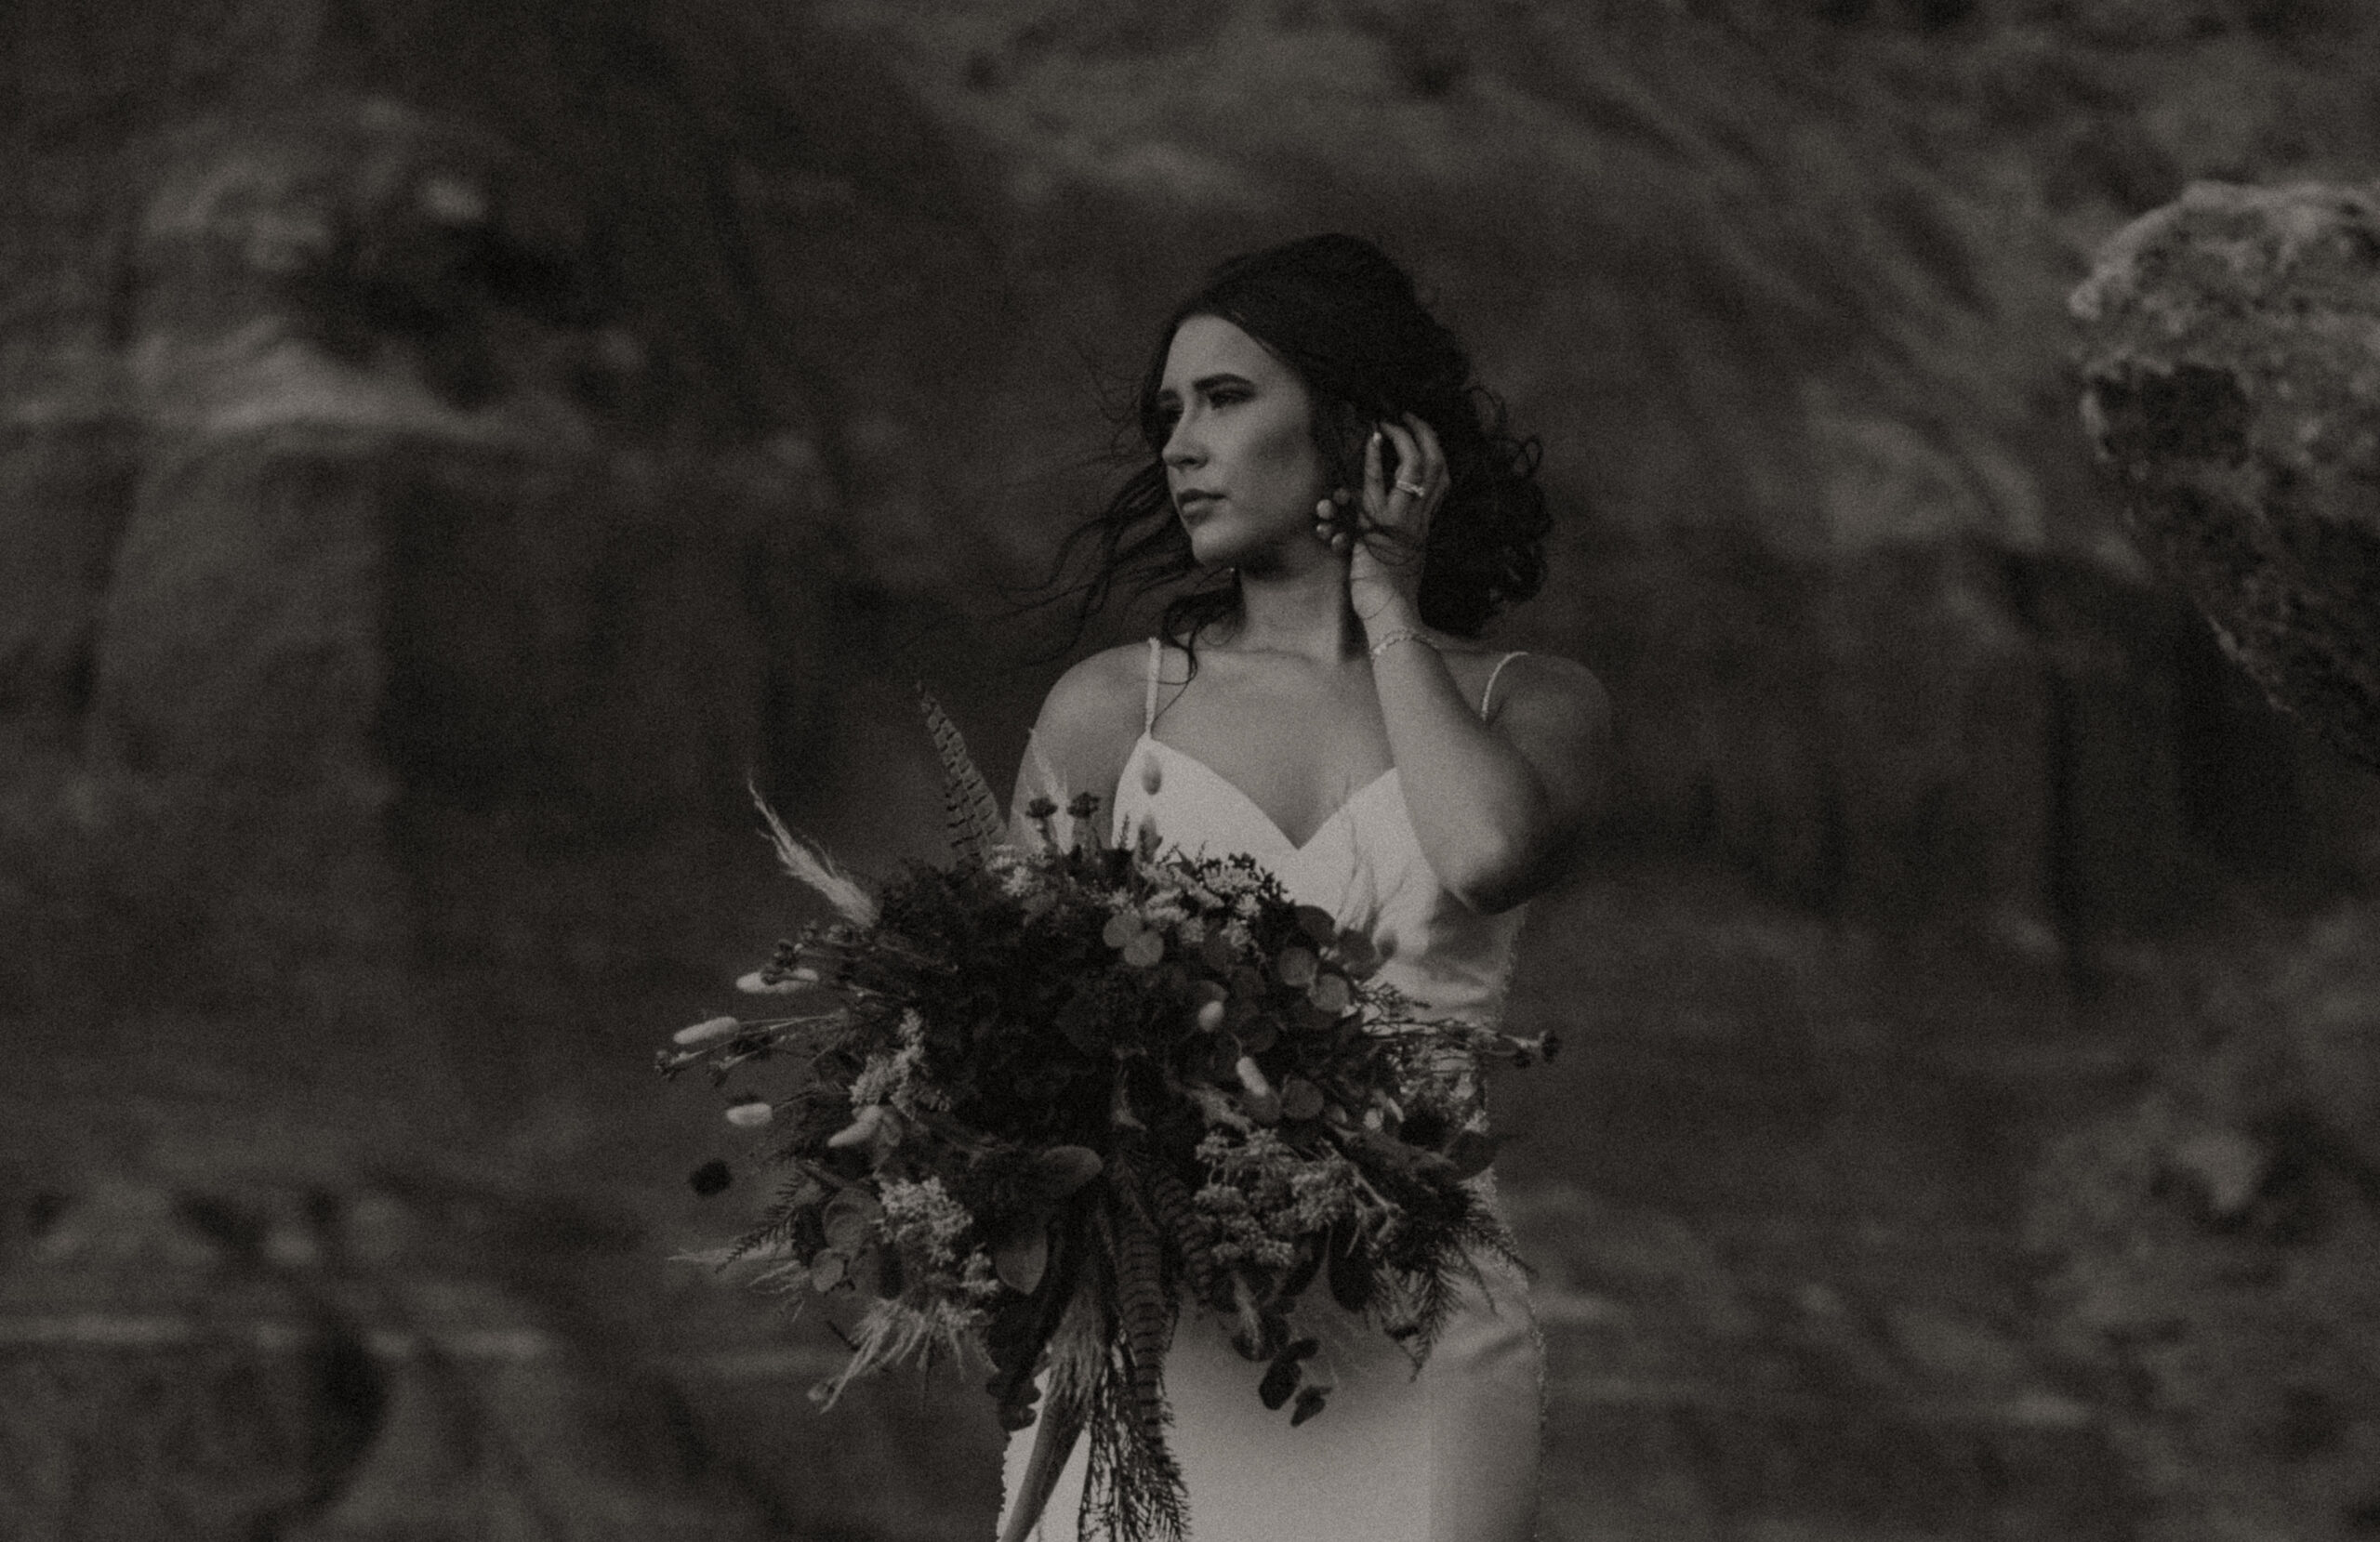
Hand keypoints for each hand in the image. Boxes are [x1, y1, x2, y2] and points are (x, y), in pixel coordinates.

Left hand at [1324, 413, 1443, 620]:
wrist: (1391, 613)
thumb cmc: (1395, 596)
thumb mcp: (1407, 561)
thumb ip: (1408, 540)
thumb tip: (1402, 528)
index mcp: (1427, 526)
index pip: (1443, 480)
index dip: (1435, 452)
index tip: (1424, 435)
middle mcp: (1420, 518)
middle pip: (1436, 465)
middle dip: (1424, 434)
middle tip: (1408, 415)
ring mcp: (1402, 518)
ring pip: (1415, 467)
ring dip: (1402, 438)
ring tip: (1389, 421)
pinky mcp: (1379, 523)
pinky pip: (1379, 483)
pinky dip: (1376, 458)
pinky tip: (1373, 438)